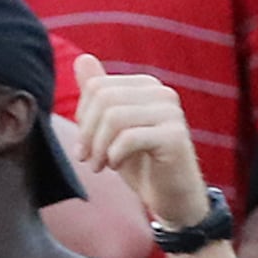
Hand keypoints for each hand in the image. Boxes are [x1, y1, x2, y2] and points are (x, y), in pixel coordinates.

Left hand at [71, 50, 203, 230]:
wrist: (172, 198)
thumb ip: (99, 96)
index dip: (82, 116)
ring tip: (99, 166)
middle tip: (87, 158)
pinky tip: (116, 166)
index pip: (97, 86)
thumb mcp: (112, 130)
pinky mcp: (174, 136)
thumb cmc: (141, 164)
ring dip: (99, 147)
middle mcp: (161, 93)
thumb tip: (82, 59)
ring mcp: (171, 113)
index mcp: (145, 85)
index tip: (84, 145)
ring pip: (114, 117)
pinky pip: (129, 137)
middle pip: (104, 98)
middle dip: (87, 132)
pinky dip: (114, 155)